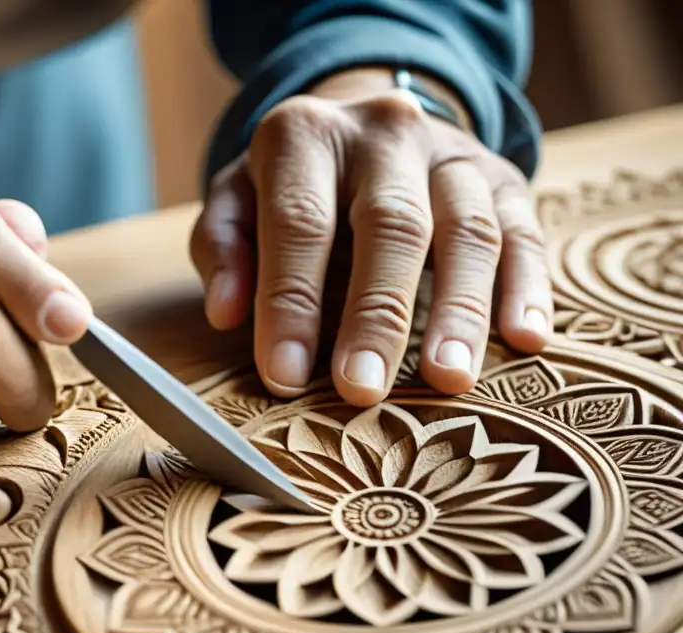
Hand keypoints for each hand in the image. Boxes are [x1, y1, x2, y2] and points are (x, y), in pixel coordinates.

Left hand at [191, 68, 550, 405]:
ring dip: (460, 310)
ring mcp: (452, 153)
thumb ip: (223, 247)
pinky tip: (524, 339)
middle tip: (363, 389)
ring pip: (468, 230)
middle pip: (390, 225)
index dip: (290, 302)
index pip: (298, 223)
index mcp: (305, 135)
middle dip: (376, 314)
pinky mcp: (503, 178)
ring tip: (448, 380)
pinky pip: (524, 233)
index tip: (285, 376)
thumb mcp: (237, 196)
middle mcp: (385, 133)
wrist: (368, 124)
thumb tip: (225, 313)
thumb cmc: (293, 183)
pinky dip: (527, 287)